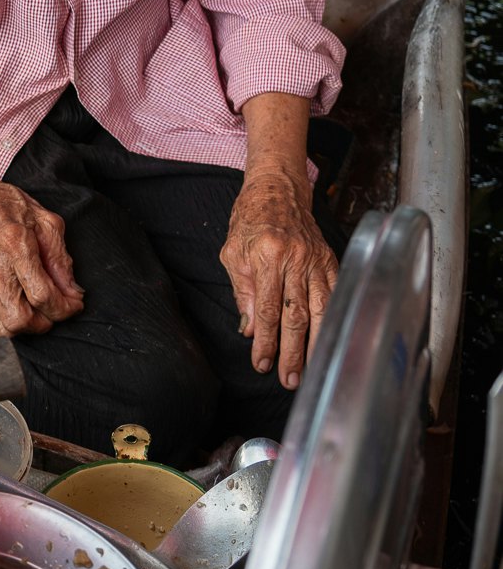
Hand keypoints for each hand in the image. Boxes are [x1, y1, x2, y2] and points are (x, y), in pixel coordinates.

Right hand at [0, 163, 84, 336]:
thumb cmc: (7, 207)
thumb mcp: (45, 222)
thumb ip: (61, 258)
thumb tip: (72, 290)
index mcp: (16, 247)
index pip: (42, 295)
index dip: (64, 307)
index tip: (74, 304)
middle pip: (19, 320)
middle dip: (45, 322)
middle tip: (54, 308)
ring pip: (1, 328)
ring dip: (25, 327)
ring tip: (36, 311)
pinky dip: (7, 324)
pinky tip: (18, 307)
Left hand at [220, 170, 338, 391]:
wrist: (278, 189)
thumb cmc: (250, 220)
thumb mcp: (233, 253)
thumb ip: (242, 292)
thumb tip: (249, 329)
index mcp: (267, 256)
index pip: (266, 309)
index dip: (265, 340)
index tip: (262, 363)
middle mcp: (295, 259)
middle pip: (296, 315)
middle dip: (293, 352)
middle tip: (289, 379)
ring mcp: (316, 260)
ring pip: (321, 309)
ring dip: (317, 343)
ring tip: (313, 369)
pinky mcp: (331, 260)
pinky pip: (336, 293)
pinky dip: (335, 319)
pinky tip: (334, 340)